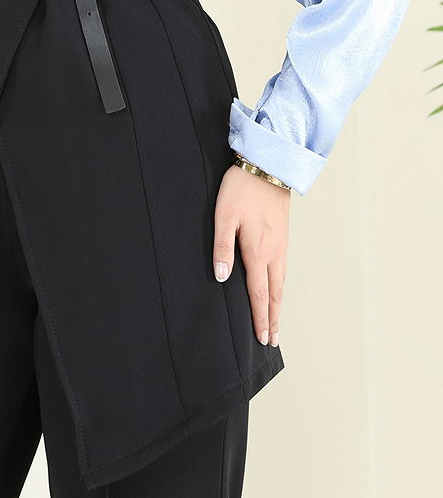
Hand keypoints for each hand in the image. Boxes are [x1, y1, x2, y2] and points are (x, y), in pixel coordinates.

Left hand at [212, 162, 289, 348]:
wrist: (268, 165)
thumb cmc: (241, 189)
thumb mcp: (224, 215)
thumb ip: (222, 247)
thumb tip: (221, 277)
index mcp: (258, 251)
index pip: (259, 293)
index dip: (260, 318)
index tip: (262, 338)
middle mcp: (274, 252)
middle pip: (275, 294)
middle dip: (273, 318)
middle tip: (272, 340)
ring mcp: (281, 244)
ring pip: (281, 282)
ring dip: (278, 304)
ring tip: (275, 321)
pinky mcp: (283, 235)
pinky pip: (283, 268)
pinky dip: (280, 286)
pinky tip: (277, 287)